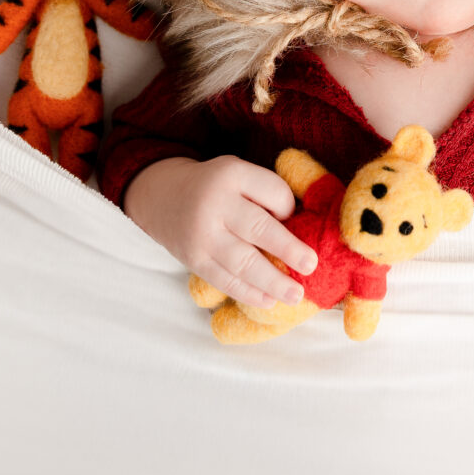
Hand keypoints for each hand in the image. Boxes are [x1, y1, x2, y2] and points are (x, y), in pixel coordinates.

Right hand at [123, 155, 319, 307]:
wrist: (162, 195)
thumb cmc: (215, 186)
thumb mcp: (238, 173)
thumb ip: (265, 193)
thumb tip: (301, 231)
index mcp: (232, 174)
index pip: (273, 192)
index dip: (288, 208)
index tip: (293, 218)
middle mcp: (215, 204)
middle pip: (258, 229)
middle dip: (288, 250)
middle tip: (311, 266)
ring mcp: (202, 235)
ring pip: (241, 262)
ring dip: (272, 281)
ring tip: (295, 295)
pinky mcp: (194, 260)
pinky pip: (224, 280)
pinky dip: (248, 293)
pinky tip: (269, 301)